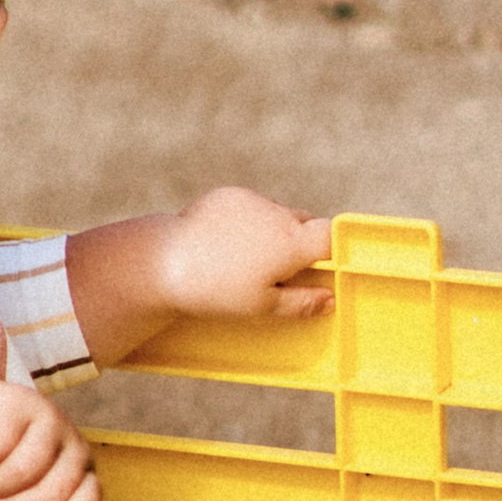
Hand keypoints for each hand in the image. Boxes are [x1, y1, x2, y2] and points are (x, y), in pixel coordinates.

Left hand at [154, 187, 332, 324]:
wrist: (165, 262)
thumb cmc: (217, 290)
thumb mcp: (263, 306)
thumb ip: (302, 302)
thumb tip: (331, 299)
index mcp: (291, 242)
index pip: (332, 234)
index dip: (336, 248)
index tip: (329, 264)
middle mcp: (277, 214)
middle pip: (306, 223)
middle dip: (302, 243)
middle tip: (285, 271)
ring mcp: (251, 200)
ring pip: (278, 214)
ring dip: (275, 230)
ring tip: (250, 259)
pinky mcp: (228, 194)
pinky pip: (252, 206)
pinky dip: (249, 220)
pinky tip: (229, 243)